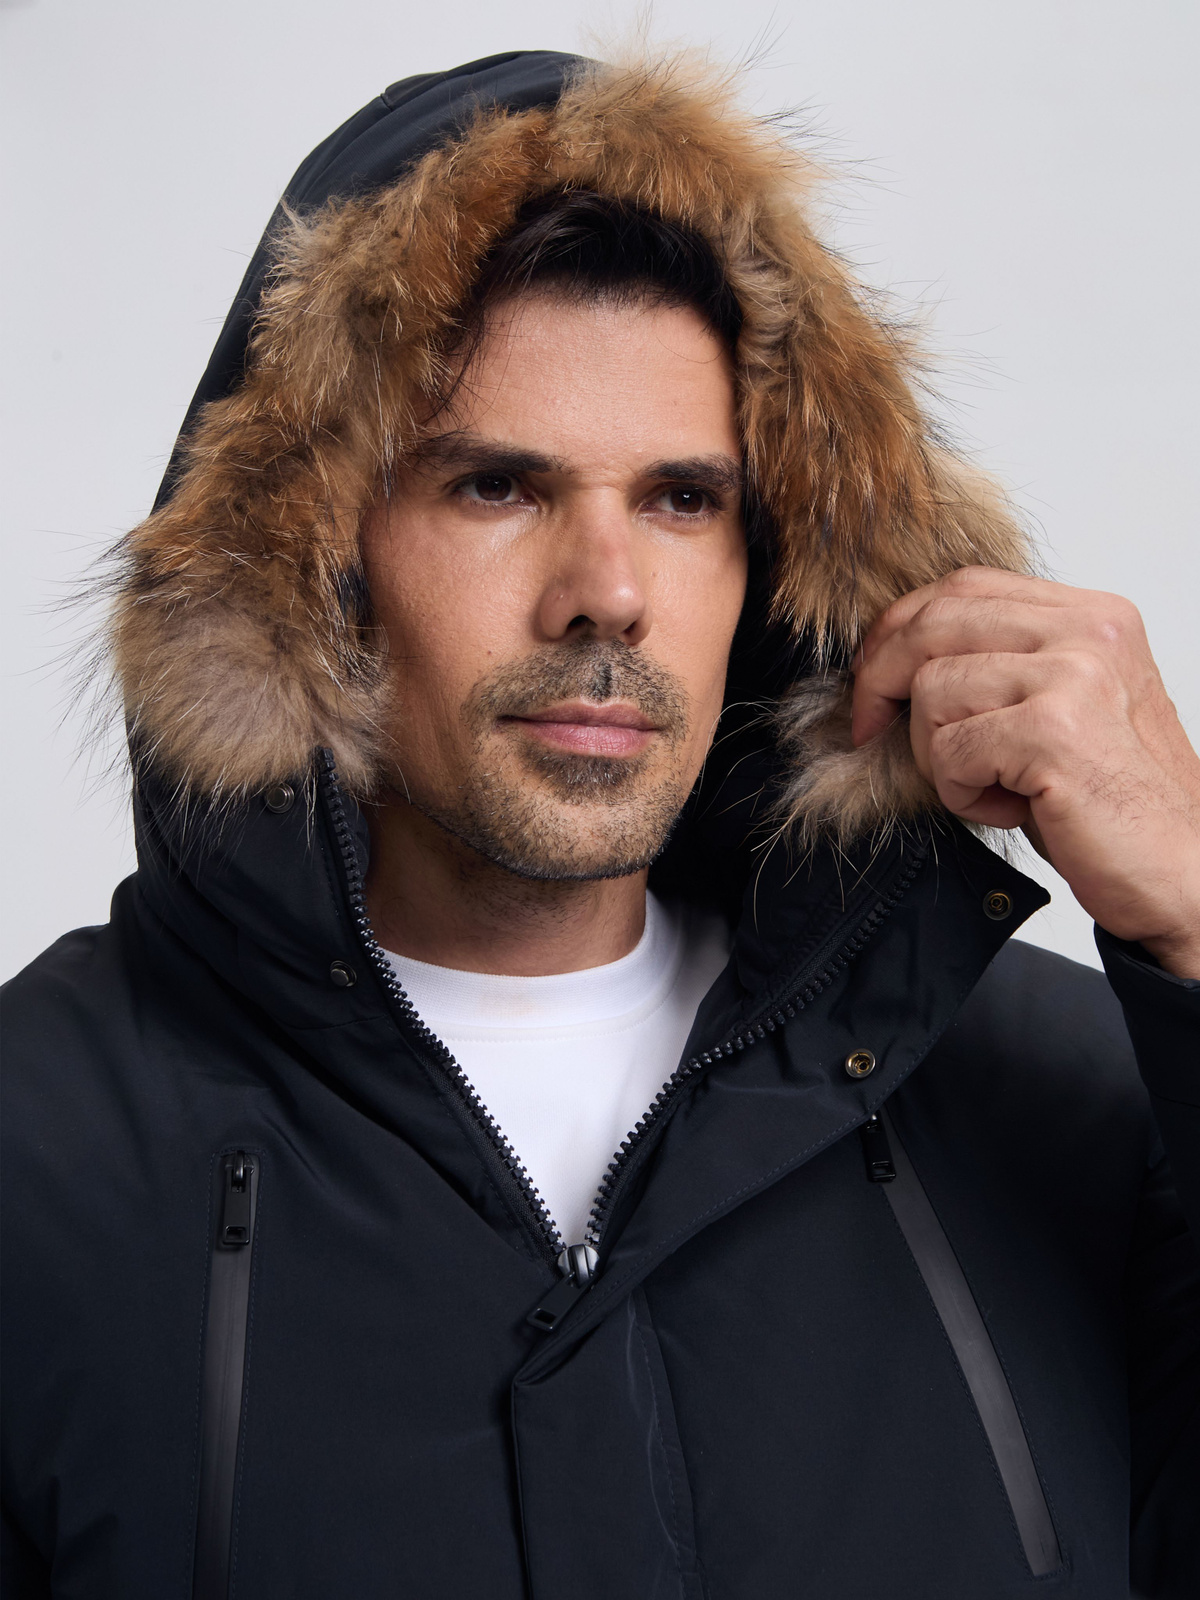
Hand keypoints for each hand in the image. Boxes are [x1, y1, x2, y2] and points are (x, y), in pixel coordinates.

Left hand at [852, 566, 1199, 978]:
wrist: (1183, 873)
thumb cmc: (1115, 803)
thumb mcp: (1061, 710)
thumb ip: (1003, 666)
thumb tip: (898, 657)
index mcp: (1093, 617)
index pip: (964, 587)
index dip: (900, 629)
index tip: (873, 678)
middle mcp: (1089, 633)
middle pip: (935, 623)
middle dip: (882, 679)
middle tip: (873, 728)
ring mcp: (1074, 676)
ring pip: (932, 691)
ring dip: (938, 754)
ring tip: (993, 785)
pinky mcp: (1054, 732)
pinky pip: (951, 750)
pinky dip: (962, 793)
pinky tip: (1012, 808)